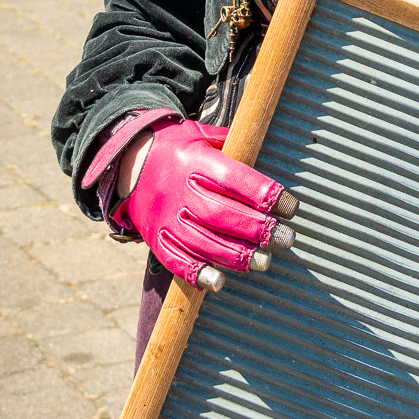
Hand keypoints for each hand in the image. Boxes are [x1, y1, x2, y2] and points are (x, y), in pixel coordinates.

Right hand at [119, 119, 297, 289]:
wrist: (127, 162)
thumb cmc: (176, 148)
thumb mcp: (202, 135)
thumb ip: (234, 146)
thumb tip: (271, 154)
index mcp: (193, 162)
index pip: (235, 180)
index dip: (265, 195)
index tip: (291, 206)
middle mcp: (178, 191)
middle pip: (221, 214)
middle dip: (258, 229)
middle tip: (286, 238)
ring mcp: (165, 217)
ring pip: (201, 241)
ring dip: (235, 255)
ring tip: (264, 261)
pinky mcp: (155, 237)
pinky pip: (174, 259)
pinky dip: (196, 273)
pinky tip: (218, 283)